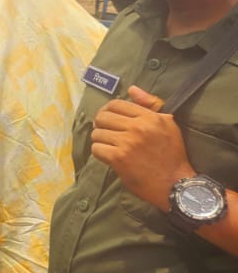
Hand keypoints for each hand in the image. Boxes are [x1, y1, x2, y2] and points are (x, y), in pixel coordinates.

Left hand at [91, 86, 193, 211]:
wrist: (175, 183)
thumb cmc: (172, 154)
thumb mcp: (168, 124)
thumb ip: (150, 104)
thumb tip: (132, 88)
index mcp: (149, 117)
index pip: (116, 104)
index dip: (108, 110)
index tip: (109, 119)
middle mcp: (138, 127)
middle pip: (102, 117)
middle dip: (101, 125)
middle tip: (107, 133)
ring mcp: (127, 143)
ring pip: (97, 133)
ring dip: (100, 140)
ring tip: (110, 145)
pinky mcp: (118, 158)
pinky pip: (96, 149)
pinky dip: (99, 152)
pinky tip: (109, 156)